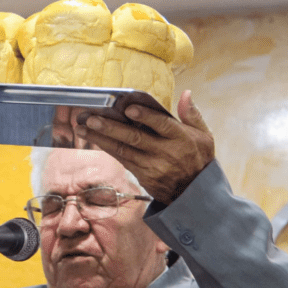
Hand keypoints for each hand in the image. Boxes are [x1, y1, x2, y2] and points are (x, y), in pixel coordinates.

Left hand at [74, 90, 214, 204]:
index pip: (162, 125)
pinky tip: (94, 139)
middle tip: (91, 119)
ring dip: (101, 139)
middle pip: (135, 138)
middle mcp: (165, 153)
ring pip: (123, 150)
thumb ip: (193, 114)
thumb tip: (186, 93)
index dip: (146, 117)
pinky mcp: (142, 176)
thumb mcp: (204, 136)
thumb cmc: (198, 159)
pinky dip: (107, 149)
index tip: (129, 108)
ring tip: (82, 128)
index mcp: (181, 139)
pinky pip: (122, 160)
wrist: (194, 194)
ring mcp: (152, 166)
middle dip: (111, 128)